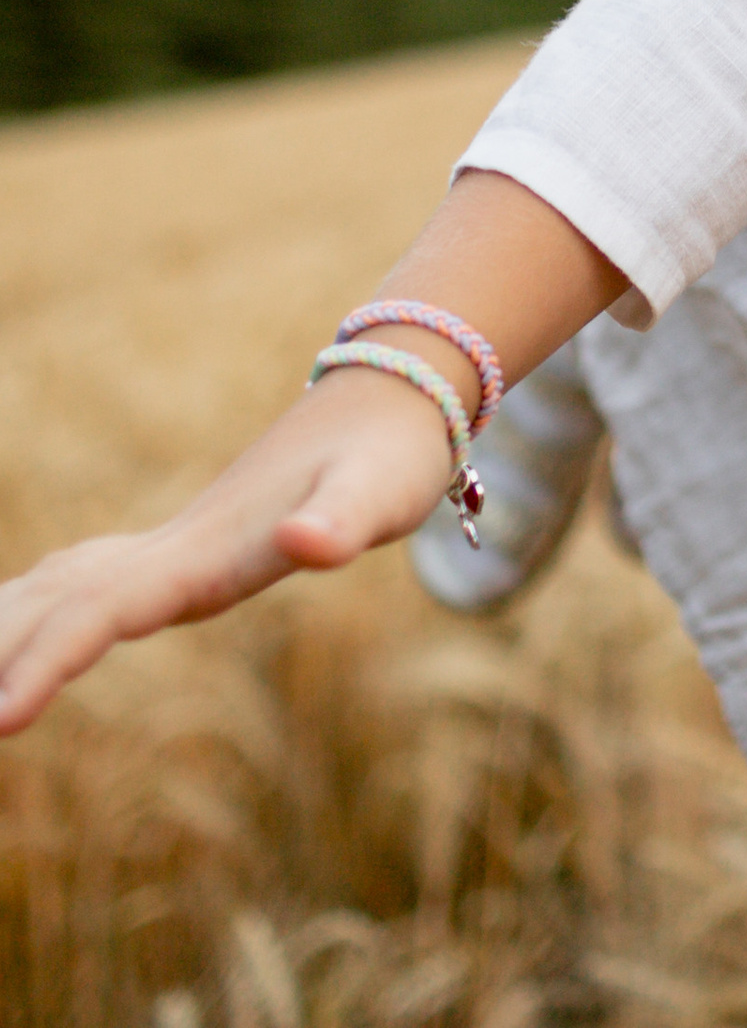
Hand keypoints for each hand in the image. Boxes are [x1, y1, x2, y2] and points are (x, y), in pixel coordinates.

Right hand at [0, 364, 455, 733]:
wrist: (397, 395)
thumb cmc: (393, 454)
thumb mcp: (382, 494)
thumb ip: (343, 522)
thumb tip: (302, 541)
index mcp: (206, 552)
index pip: (103, 612)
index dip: (46, 661)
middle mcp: (174, 550)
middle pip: (55, 604)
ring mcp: (174, 545)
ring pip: (57, 590)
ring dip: (1, 631)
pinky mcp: (187, 548)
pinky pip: (84, 585)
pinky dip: (34, 610)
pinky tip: (14, 624)